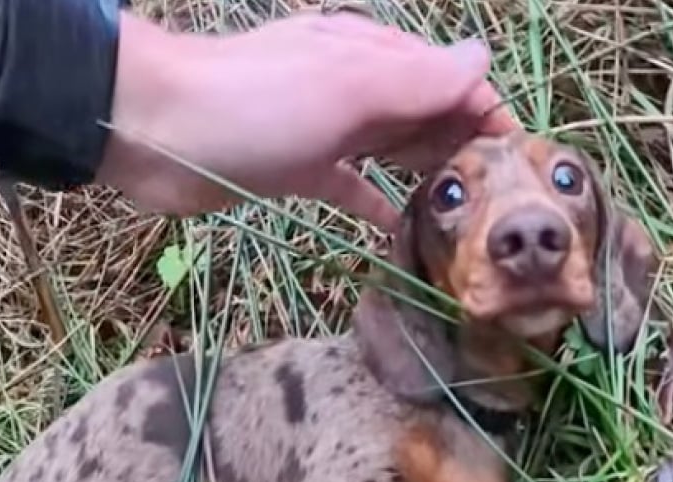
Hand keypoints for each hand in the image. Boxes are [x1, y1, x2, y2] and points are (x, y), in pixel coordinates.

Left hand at [94, 11, 519, 228]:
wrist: (153, 129)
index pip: (451, 80)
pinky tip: (405, 235)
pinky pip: (354, 187)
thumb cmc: (257, 103)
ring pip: (396, 151)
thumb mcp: (348, 85)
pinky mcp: (299, 170)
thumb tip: (483, 57)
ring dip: (428, 178)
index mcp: (374, 55)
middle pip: (428, 116)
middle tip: (500, 212)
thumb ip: (418, 78)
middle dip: (466, 152)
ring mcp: (328, 130)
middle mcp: (358, 88)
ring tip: (466, 226)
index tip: (519, 170)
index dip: (489, 117)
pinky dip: (379, 204)